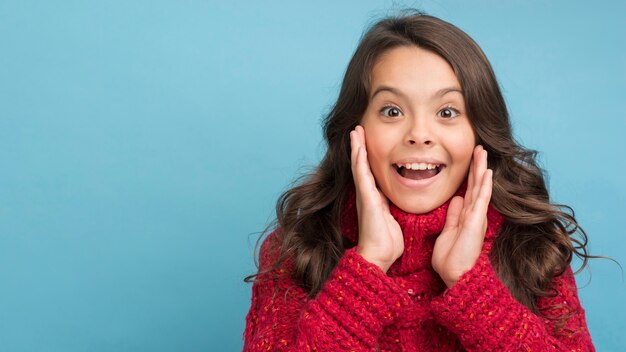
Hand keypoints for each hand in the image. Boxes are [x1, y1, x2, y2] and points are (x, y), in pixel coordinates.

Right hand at [350, 125, 403, 272]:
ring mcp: (365, 195)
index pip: (370, 171)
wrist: (378, 255)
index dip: (368, 155)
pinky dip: (359, 159)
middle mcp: (367, 193)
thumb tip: (399, 203)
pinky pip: (361, 174)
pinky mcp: (366, 197)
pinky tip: (358, 146)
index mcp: (375, 197)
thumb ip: (393, 209)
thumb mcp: (393, 219)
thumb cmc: (387, 242)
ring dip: (356, 147)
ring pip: (358, 165)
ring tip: (355, 130)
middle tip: (357, 128)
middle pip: (361, 164)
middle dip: (359, 146)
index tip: (367, 140)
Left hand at [432, 145, 492, 287]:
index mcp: (466, 216)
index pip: (469, 190)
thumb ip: (453, 215)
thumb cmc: (450, 259)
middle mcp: (474, 215)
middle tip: (479, 147)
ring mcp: (476, 218)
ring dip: (481, 169)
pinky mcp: (475, 223)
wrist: (454, 276)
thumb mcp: (448, 231)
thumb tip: (456, 199)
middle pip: (477, 185)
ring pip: (480, 188)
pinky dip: (484, 186)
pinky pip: (481, 200)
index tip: (470, 158)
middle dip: (477, 166)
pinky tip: (487, 172)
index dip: (470, 174)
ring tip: (483, 152)